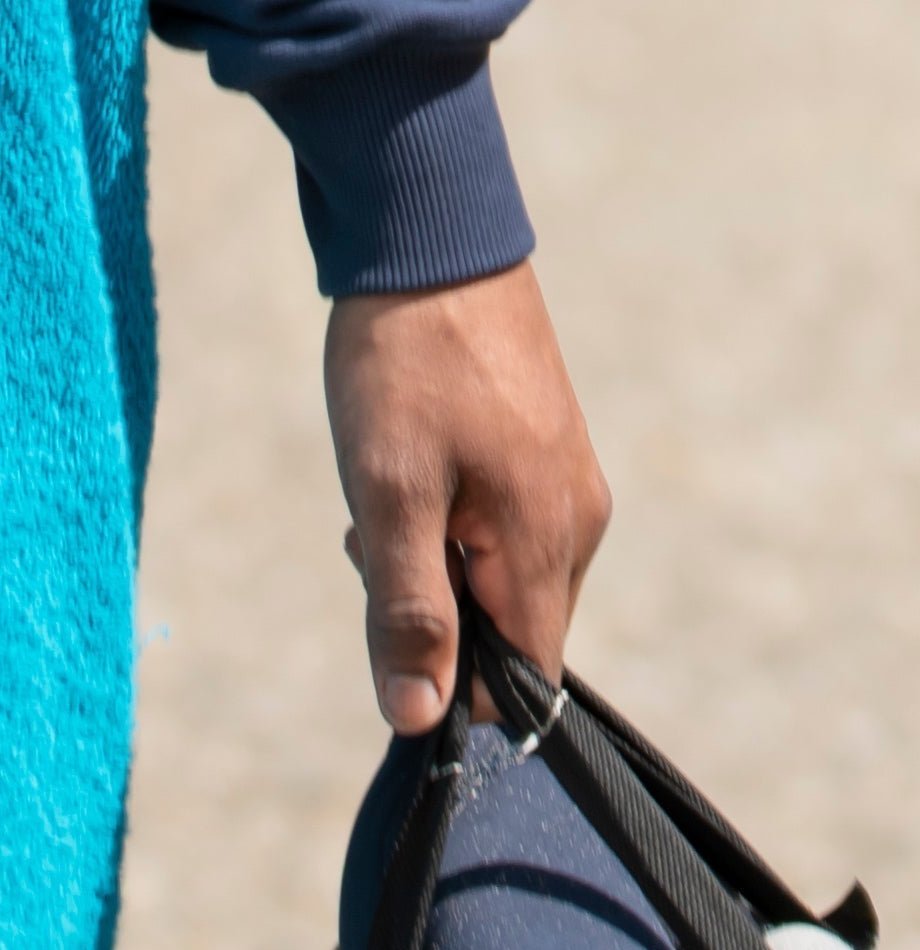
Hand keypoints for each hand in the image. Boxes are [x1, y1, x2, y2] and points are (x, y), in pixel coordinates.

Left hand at [323, 263, 610, 735]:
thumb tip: (418, 719)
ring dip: (433, 553)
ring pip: (498, 572)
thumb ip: (408, 608)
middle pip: (508, 628)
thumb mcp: (387, 488)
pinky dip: (448, 512)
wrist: (428, 230)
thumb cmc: (403, 360)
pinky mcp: (547, 446)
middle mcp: (578, 522)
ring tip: (386, 478)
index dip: (452, 678)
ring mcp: (567, 480)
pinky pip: (502, 522)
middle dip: (432, 603)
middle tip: (372, 527)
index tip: (389, 614)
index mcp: (548, 543)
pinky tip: (408, 455)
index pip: (523, 680)